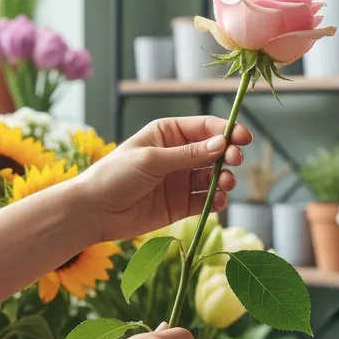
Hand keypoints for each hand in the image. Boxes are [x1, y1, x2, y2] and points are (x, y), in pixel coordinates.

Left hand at [76, 116, 252, 242]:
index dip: (226, 131)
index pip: (204, 127)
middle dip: (228, 155)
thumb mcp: (152, 160)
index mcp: (168, 134)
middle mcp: (178, 155)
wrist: (94, 211)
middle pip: (214, 151)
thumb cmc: (115, 175)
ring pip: (214, 176)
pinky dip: (217, 200)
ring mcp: (181, 180)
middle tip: (235, 161)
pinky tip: (219, 201)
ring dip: (225, 179)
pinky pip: (206, 200)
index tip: (243, 138)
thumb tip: (221, 144)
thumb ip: (188, 154)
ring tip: (226, 184)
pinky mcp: (181, 205)